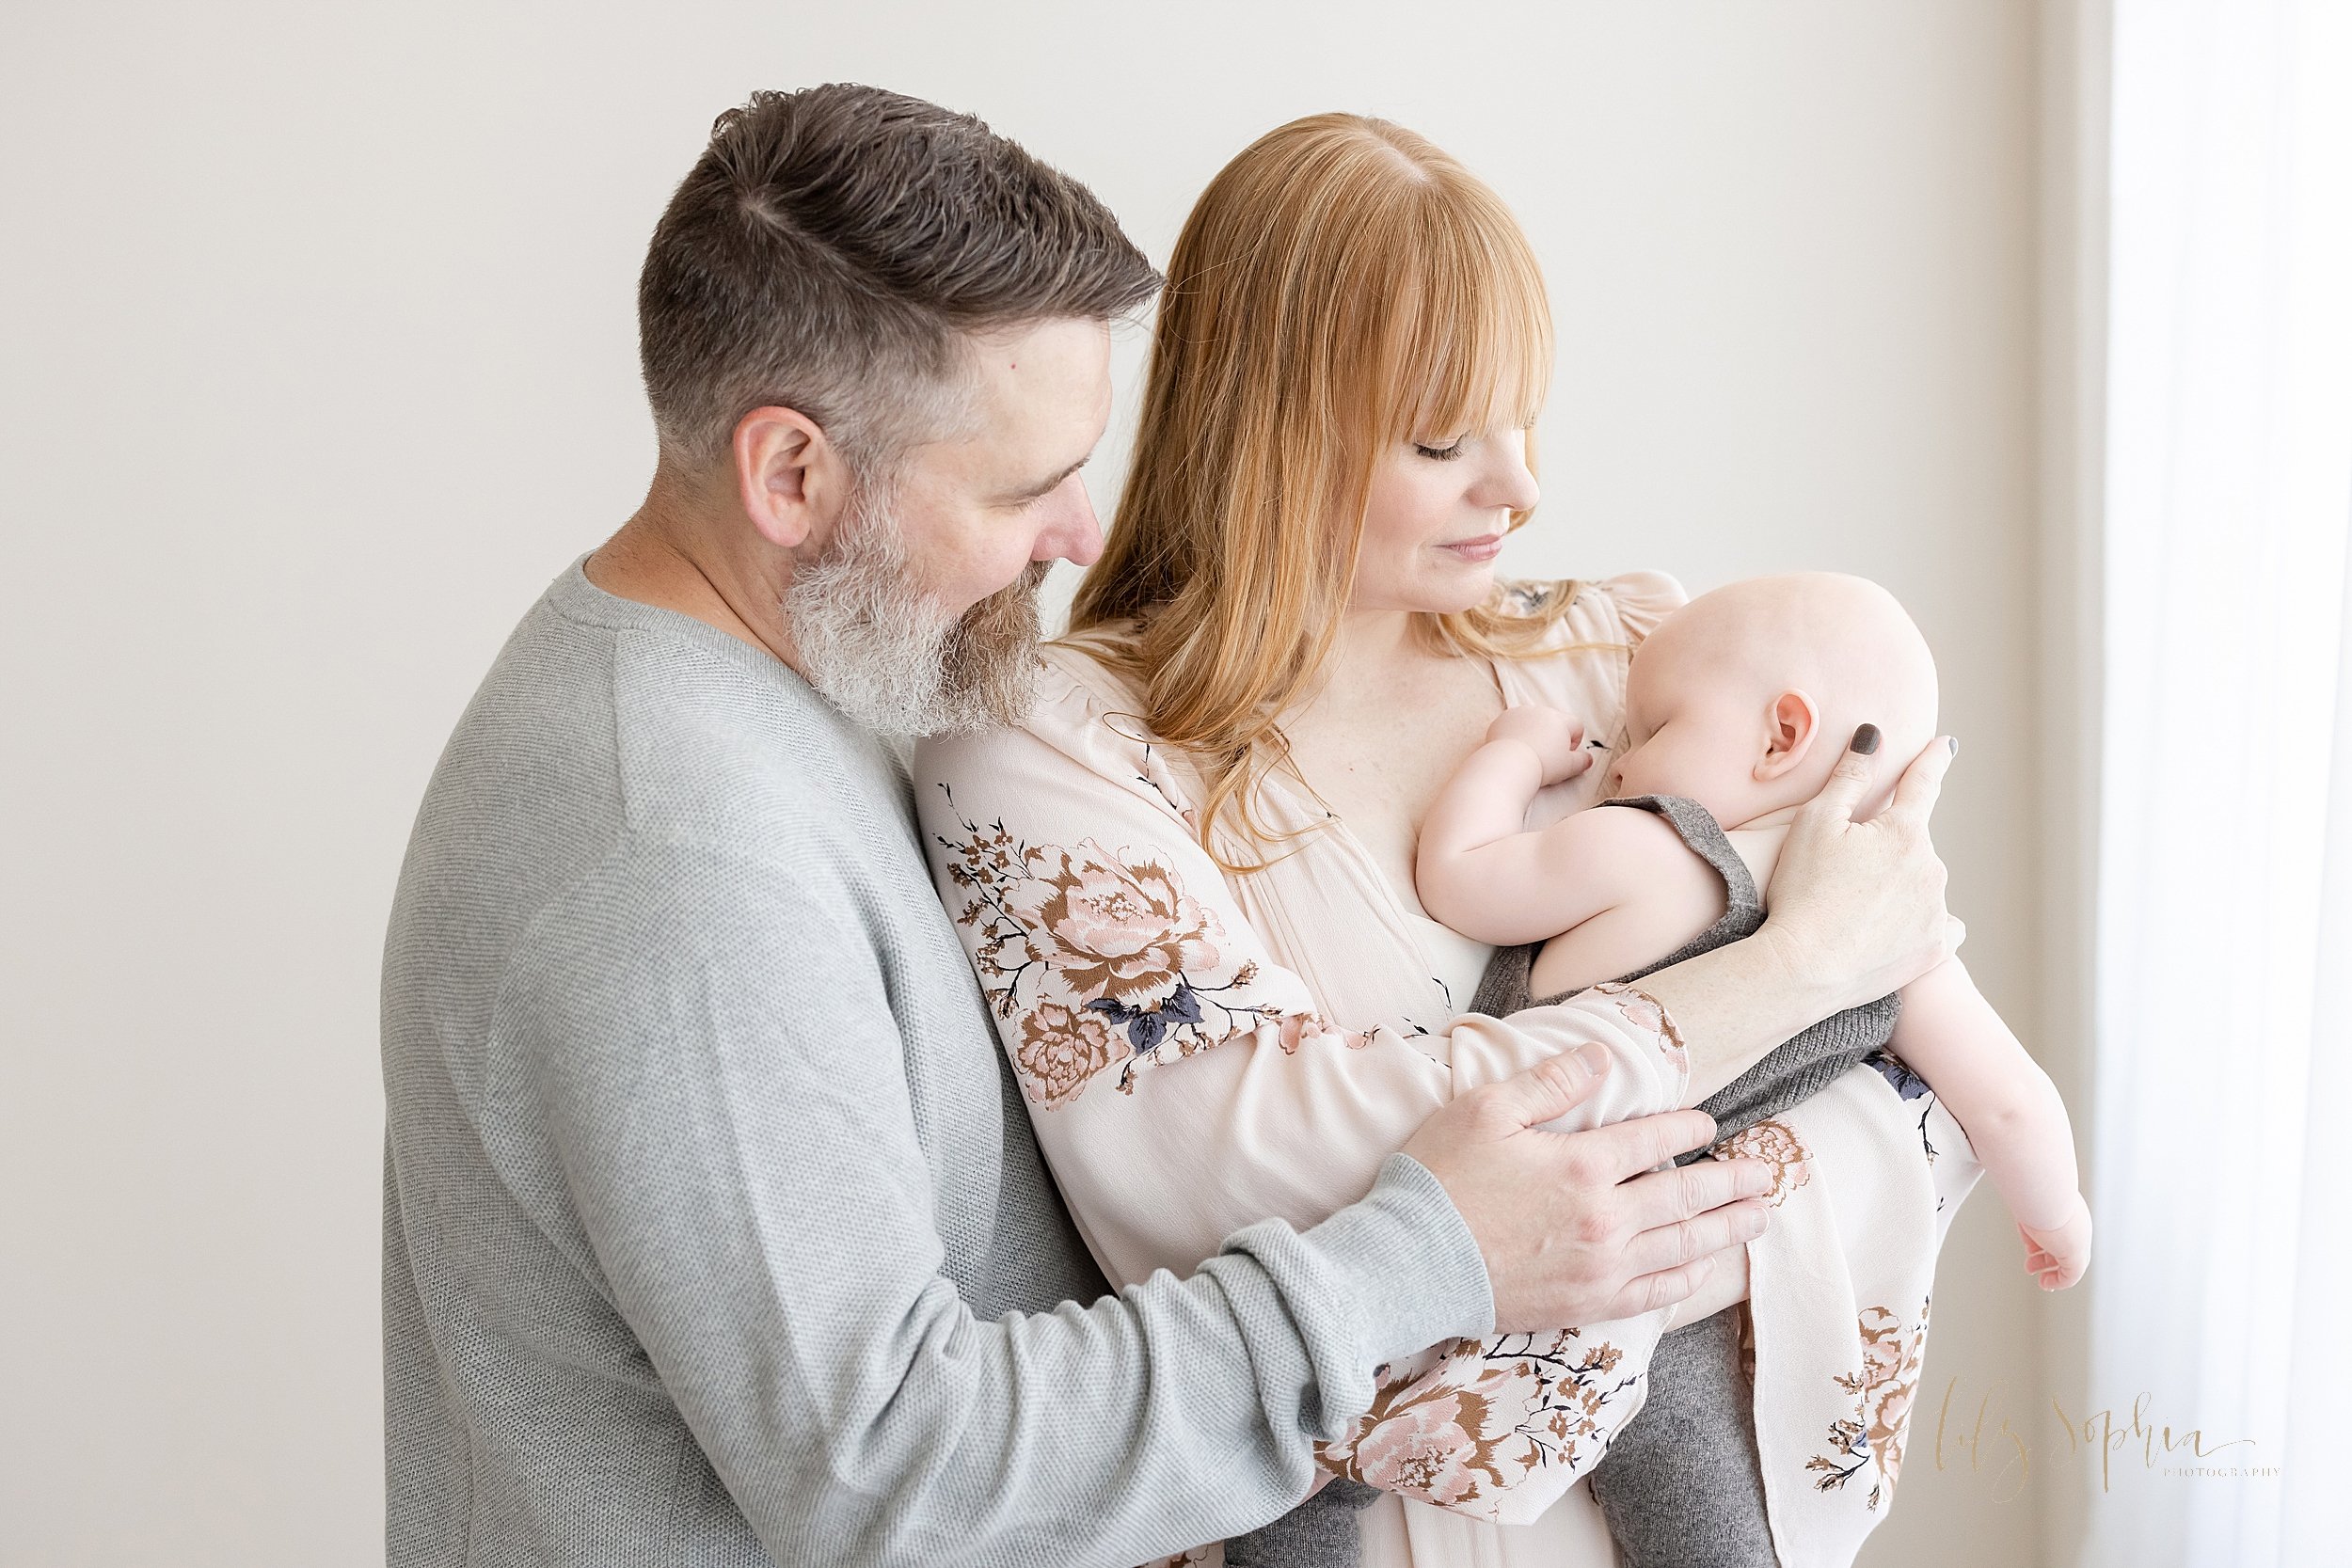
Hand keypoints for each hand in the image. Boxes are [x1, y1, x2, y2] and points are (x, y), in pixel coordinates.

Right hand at [1403, 1047, 1774, 1330]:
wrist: (1409, 1263)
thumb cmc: (1440, 1179)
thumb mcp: (1486, 1111)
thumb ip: (1550, 1083)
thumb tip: (1603, 1058)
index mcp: (1584, 1165)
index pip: (1657, 1139)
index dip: (1689, 1129)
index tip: (1709, 1125)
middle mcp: (1606, 1219)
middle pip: (1687, 1196)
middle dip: (1731, 1183)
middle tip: (1764, 1175)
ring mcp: (1601, 1267)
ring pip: (1684, 1246)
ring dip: (1726, 1229)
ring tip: (1756, 1217)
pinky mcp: (1587, 1304)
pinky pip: (1655, 1295)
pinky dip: (1686, 1279)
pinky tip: (1701, 1267)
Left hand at [1486, 704, 1590, 785]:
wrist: (1509, 765)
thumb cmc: (1542, 765)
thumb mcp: (1569, 767)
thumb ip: (1582, 761)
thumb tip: (1588, 759)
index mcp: (1560, 719)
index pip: (1576, 725)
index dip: (1574, 742)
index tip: (1564, 755)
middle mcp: (1541, 711)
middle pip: (1554, 722)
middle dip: (1553, 736)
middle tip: (1546, 756)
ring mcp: (1520, 713)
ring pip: (1533, 721)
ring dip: (1534, 733)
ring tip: (1529, 753)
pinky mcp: (1503, 719)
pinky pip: (1514, 724)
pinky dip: (1516, 733)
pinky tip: (1514, 749)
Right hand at [1760, 728, 1962, 1014]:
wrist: (1803, 968)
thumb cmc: (1801, 891)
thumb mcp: (1813, 823)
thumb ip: (1849, 776)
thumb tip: (1874, 737)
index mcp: (1904, 831)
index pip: (1922, 783)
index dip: (1932, 760)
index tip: (1944, 746)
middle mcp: (1932, 867)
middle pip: (1913, 843)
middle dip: (1889, 846)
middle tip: (1844, 869)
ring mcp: (1937, 911)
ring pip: (1923, 883)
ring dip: (1900, 884)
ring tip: (1854, 907)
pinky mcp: (1934, 949)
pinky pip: (1939, 925)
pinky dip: (1921, 921)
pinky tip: (1893, 930)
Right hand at [2019, 1196, 2091, 1289]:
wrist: (2046, 1192)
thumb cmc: (2034, 1192)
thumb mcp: (2028, 1205)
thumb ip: (2028, 1212)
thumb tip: (2018, 1213)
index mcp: (2069, 1211)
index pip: (2060, 1233)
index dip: (2043, 1244)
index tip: (2029, 1251)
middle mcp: (2078, 1226)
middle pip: (2065, 1249)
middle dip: (2046, 1260)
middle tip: (2030, 1267)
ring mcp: (2079, 1241)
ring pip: (2069, 1263)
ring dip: (2052, 1272)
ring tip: (2042, 1281)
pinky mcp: (2076, 1255)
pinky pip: (2071, 1275)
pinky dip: (2058, 1281)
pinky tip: (2046, 1284)